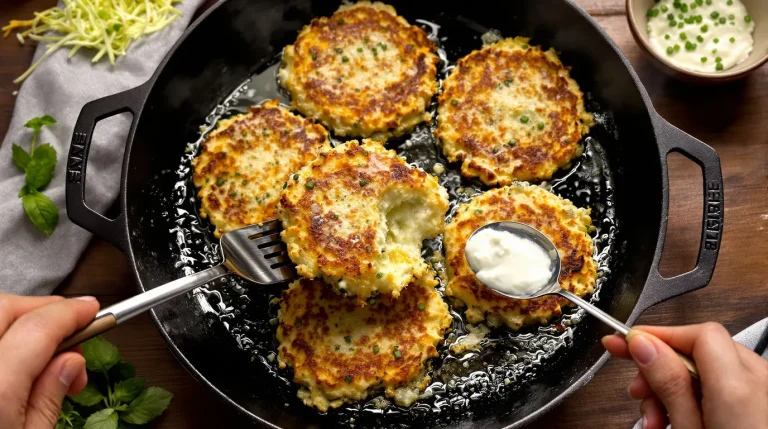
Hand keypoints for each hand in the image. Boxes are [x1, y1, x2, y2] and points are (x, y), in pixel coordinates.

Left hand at [0, 293, 99, 428]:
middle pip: (6, 306)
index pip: (39, 327)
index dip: (72, 312)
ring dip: (19, 322)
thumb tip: (70, 363)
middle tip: (69, 332)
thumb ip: (49, 399)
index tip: (92, 311)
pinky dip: (2, 337)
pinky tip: (12, 361)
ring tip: (39, 356)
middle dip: (42, 309)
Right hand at [603, 323, 767, 428]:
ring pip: (714, 370)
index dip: (658, 335)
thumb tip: (644, 346)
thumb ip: (668, 384)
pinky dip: (703, 398)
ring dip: (679, 388)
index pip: (696, 333)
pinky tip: (683, 423)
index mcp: (739, 387)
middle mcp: (762, 383)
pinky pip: (732, 388)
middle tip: (638, 393)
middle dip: (664, 368)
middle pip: (703, 350)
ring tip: (659, 422)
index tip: (624, 344)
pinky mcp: (766, 408)